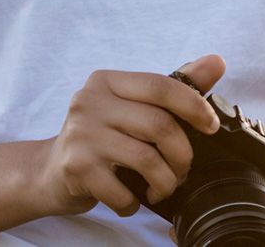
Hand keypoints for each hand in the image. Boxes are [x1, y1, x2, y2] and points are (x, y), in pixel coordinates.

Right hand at [30, 55, 226, 219]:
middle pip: (159, 125)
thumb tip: (216, 62)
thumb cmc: (101, 136)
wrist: (49, 172)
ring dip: (165, 181)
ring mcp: (80, 135)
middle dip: (182, 154)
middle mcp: (89, 102)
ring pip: (146, 159)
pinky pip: (123, 191)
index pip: (161, 86)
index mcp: (107, 81)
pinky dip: (135, 202)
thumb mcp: (134, 106)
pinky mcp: (75, 168)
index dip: (195, 106)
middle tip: (182, 169)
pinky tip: (132, 199)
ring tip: (162, 187)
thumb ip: (174, 86)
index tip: (210, 126)